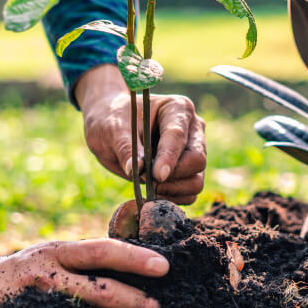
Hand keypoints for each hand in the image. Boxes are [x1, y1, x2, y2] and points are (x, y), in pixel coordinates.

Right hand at [0, 235, 168, 307]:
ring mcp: (35, 303)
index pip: (101, 252)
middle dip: (131, 301)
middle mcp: (45, 275)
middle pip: (97, 289)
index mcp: (56, 251)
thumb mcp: (53, 253)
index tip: (163, 266)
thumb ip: (85, 260)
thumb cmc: (26, 270)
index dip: (134, 258)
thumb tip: (137, 266)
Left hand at [76, 65, 205, 203]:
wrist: (110, 128)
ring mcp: (192, 152)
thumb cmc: (111, 119)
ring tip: (149, 187)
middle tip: (148, 181)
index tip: (157, 175)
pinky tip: (154, 193)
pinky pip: (189, 194)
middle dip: (173, 175)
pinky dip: (173, 198)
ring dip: (173, 190)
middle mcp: (192, 129)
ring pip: (196, 180)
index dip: (169, 157)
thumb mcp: (112, 128)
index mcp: (177, 108)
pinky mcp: (188, 172)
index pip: (179, 136)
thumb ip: (126, 147)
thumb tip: (137, 170)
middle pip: (197, 159)